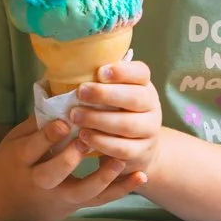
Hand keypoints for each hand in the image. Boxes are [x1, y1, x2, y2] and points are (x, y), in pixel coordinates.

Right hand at [0, 114, 142, 220]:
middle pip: (52, 175)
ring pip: (81, 192)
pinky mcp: (76, 204)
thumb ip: (37, 121)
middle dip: (69, 159)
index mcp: (20, 160)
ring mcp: (59, 195)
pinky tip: (140, 176)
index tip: (64, 122)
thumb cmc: (15, 161)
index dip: (47, 136)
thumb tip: (57, 90)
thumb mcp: (16, 140)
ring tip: (119, 160)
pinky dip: (122, 189)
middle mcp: (38, 182)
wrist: (10, 202)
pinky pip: (101, 200)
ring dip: (102, 177)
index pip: (32, 149)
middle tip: (86, 140)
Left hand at [67, 59, 163, 179]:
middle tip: (80, 92)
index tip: (100, 72)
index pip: (141, 73)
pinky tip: (84, 136)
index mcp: (145, 87)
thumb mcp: (114, 96)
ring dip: (99, 119)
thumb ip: (100, 83)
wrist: (139, 148)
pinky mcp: (142, 152)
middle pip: (136, 97)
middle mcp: (152, 107)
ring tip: (75, 116)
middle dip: (106, 94)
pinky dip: (101, 142)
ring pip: (128, 124)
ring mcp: (150, 130)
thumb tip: (69, 68)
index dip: (122, 71)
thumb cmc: (116, 113)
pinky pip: (122, 148)